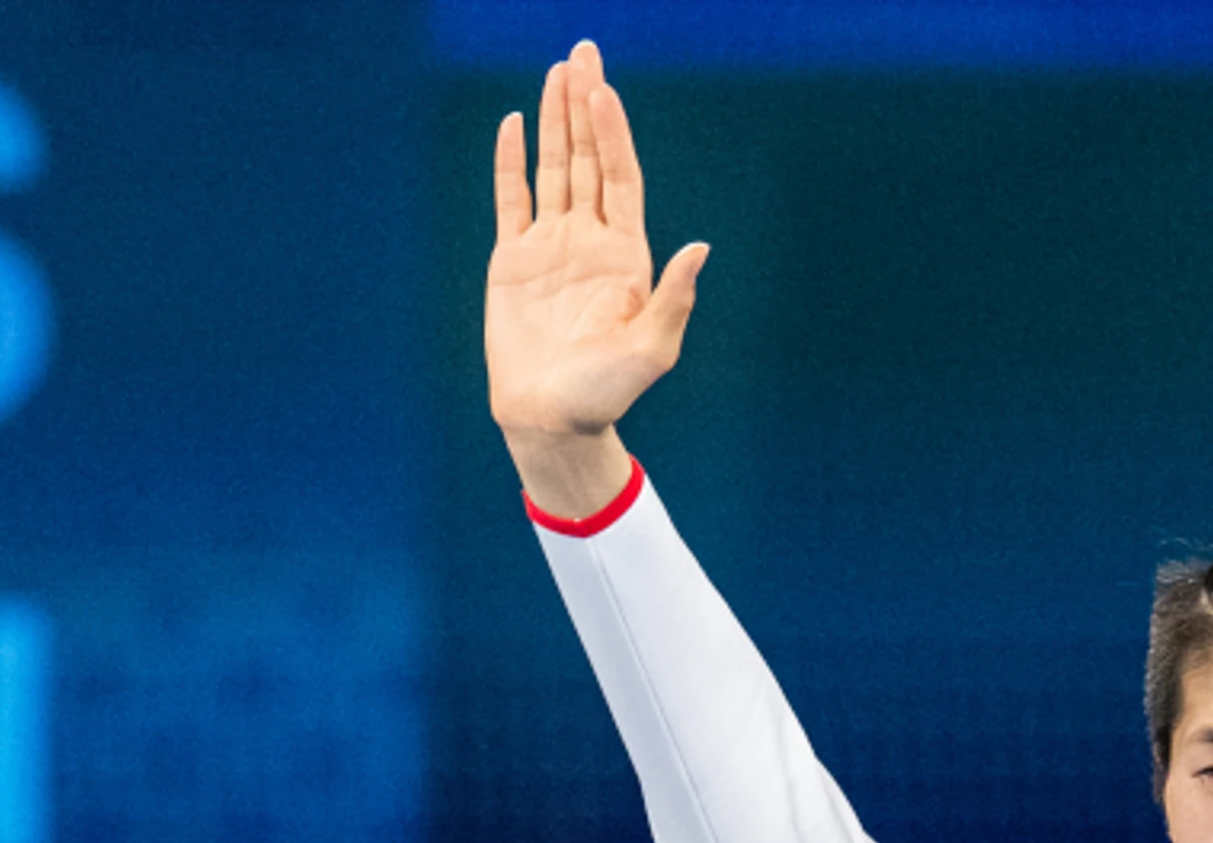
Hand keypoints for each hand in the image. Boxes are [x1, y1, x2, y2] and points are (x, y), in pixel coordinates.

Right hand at [486, 42, 708, 517]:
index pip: (621, 178)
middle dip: (585, 107)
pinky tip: (517, 123)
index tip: (604, 92)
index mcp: (626, 255)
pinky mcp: (511, 259)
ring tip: (557, 71)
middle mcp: (589, 240)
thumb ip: (674, 299)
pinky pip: (510, 198)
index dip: (613, 134)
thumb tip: (701, 247)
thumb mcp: (651, 350)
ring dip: (555, 121)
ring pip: (553, 168)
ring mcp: (550, 245)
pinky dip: (511, 161)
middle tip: (583, 53)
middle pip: (588, 159)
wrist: (551, 419)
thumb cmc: (606, 393)